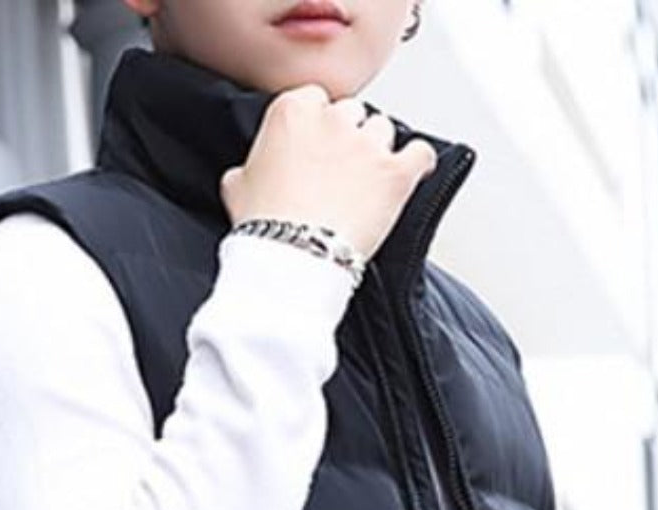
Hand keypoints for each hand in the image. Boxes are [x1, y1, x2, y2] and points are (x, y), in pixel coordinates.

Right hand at [219, 83, 437, 260]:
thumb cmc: (265, 229)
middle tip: (341, 172)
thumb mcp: (237, 188)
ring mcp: (367, 145)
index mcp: (293, 112)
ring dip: (378, 152)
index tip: (317, 149)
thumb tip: (251, 172)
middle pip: (352, 114)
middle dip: (349, 138)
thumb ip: (250, 167)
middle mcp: (333, 119)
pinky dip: (418, 163)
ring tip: (367, 183)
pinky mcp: (395, 173)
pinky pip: (420, 153)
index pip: (315, 101)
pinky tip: (411, 173)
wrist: (291, 260)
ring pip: (383, 130)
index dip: (318, 128)